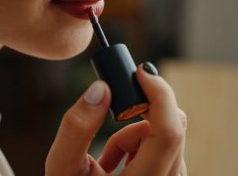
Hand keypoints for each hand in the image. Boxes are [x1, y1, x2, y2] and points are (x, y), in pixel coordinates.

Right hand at [45, 63, 186, 175]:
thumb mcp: (63, 169)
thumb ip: (77, 127)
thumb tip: (102, 88)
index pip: (169, 131)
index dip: (160, 95)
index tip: (142, 71)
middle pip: (174, 127)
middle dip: (141, 112)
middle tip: (113, 111)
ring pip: (167, 135)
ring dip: (136, 133)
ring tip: (106, 157)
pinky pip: (163, 146)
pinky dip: (138, 143)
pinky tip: (116, 161)